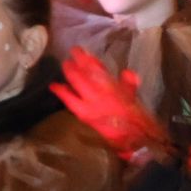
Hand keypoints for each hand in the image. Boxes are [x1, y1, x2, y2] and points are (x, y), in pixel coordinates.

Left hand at [49, 48, 167, 161]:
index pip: (99, 69)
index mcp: (113, 86)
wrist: (133, 139)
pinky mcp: (84, 113)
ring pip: (78, 82)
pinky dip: (62, 92)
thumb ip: (129, 84)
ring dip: (71, 72)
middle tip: (73, 52)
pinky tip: (54, 85)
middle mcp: (101, 91)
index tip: (83, 52)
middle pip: (87, 72)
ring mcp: (91, 102)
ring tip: (65, 64)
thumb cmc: (136, 119)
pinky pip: (70, 100)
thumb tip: (127, 73)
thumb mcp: (133, 98)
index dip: (90, 60)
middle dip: (79, 61)